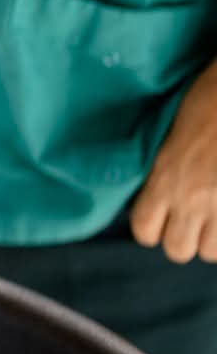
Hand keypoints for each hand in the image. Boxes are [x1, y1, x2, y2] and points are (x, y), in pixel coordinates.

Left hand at [132, 63, 216, 262]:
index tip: (163, 220)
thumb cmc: (208, 101)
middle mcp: (190, 198)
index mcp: (163, 179)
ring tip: (216, 220)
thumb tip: (159, 194)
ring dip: (213, 240)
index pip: (143, 230)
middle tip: (194, 223)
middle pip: (178, 250)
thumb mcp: (171, 137)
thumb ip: (163, 173)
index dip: (153, 230)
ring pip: (211, 252)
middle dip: (185, 239)